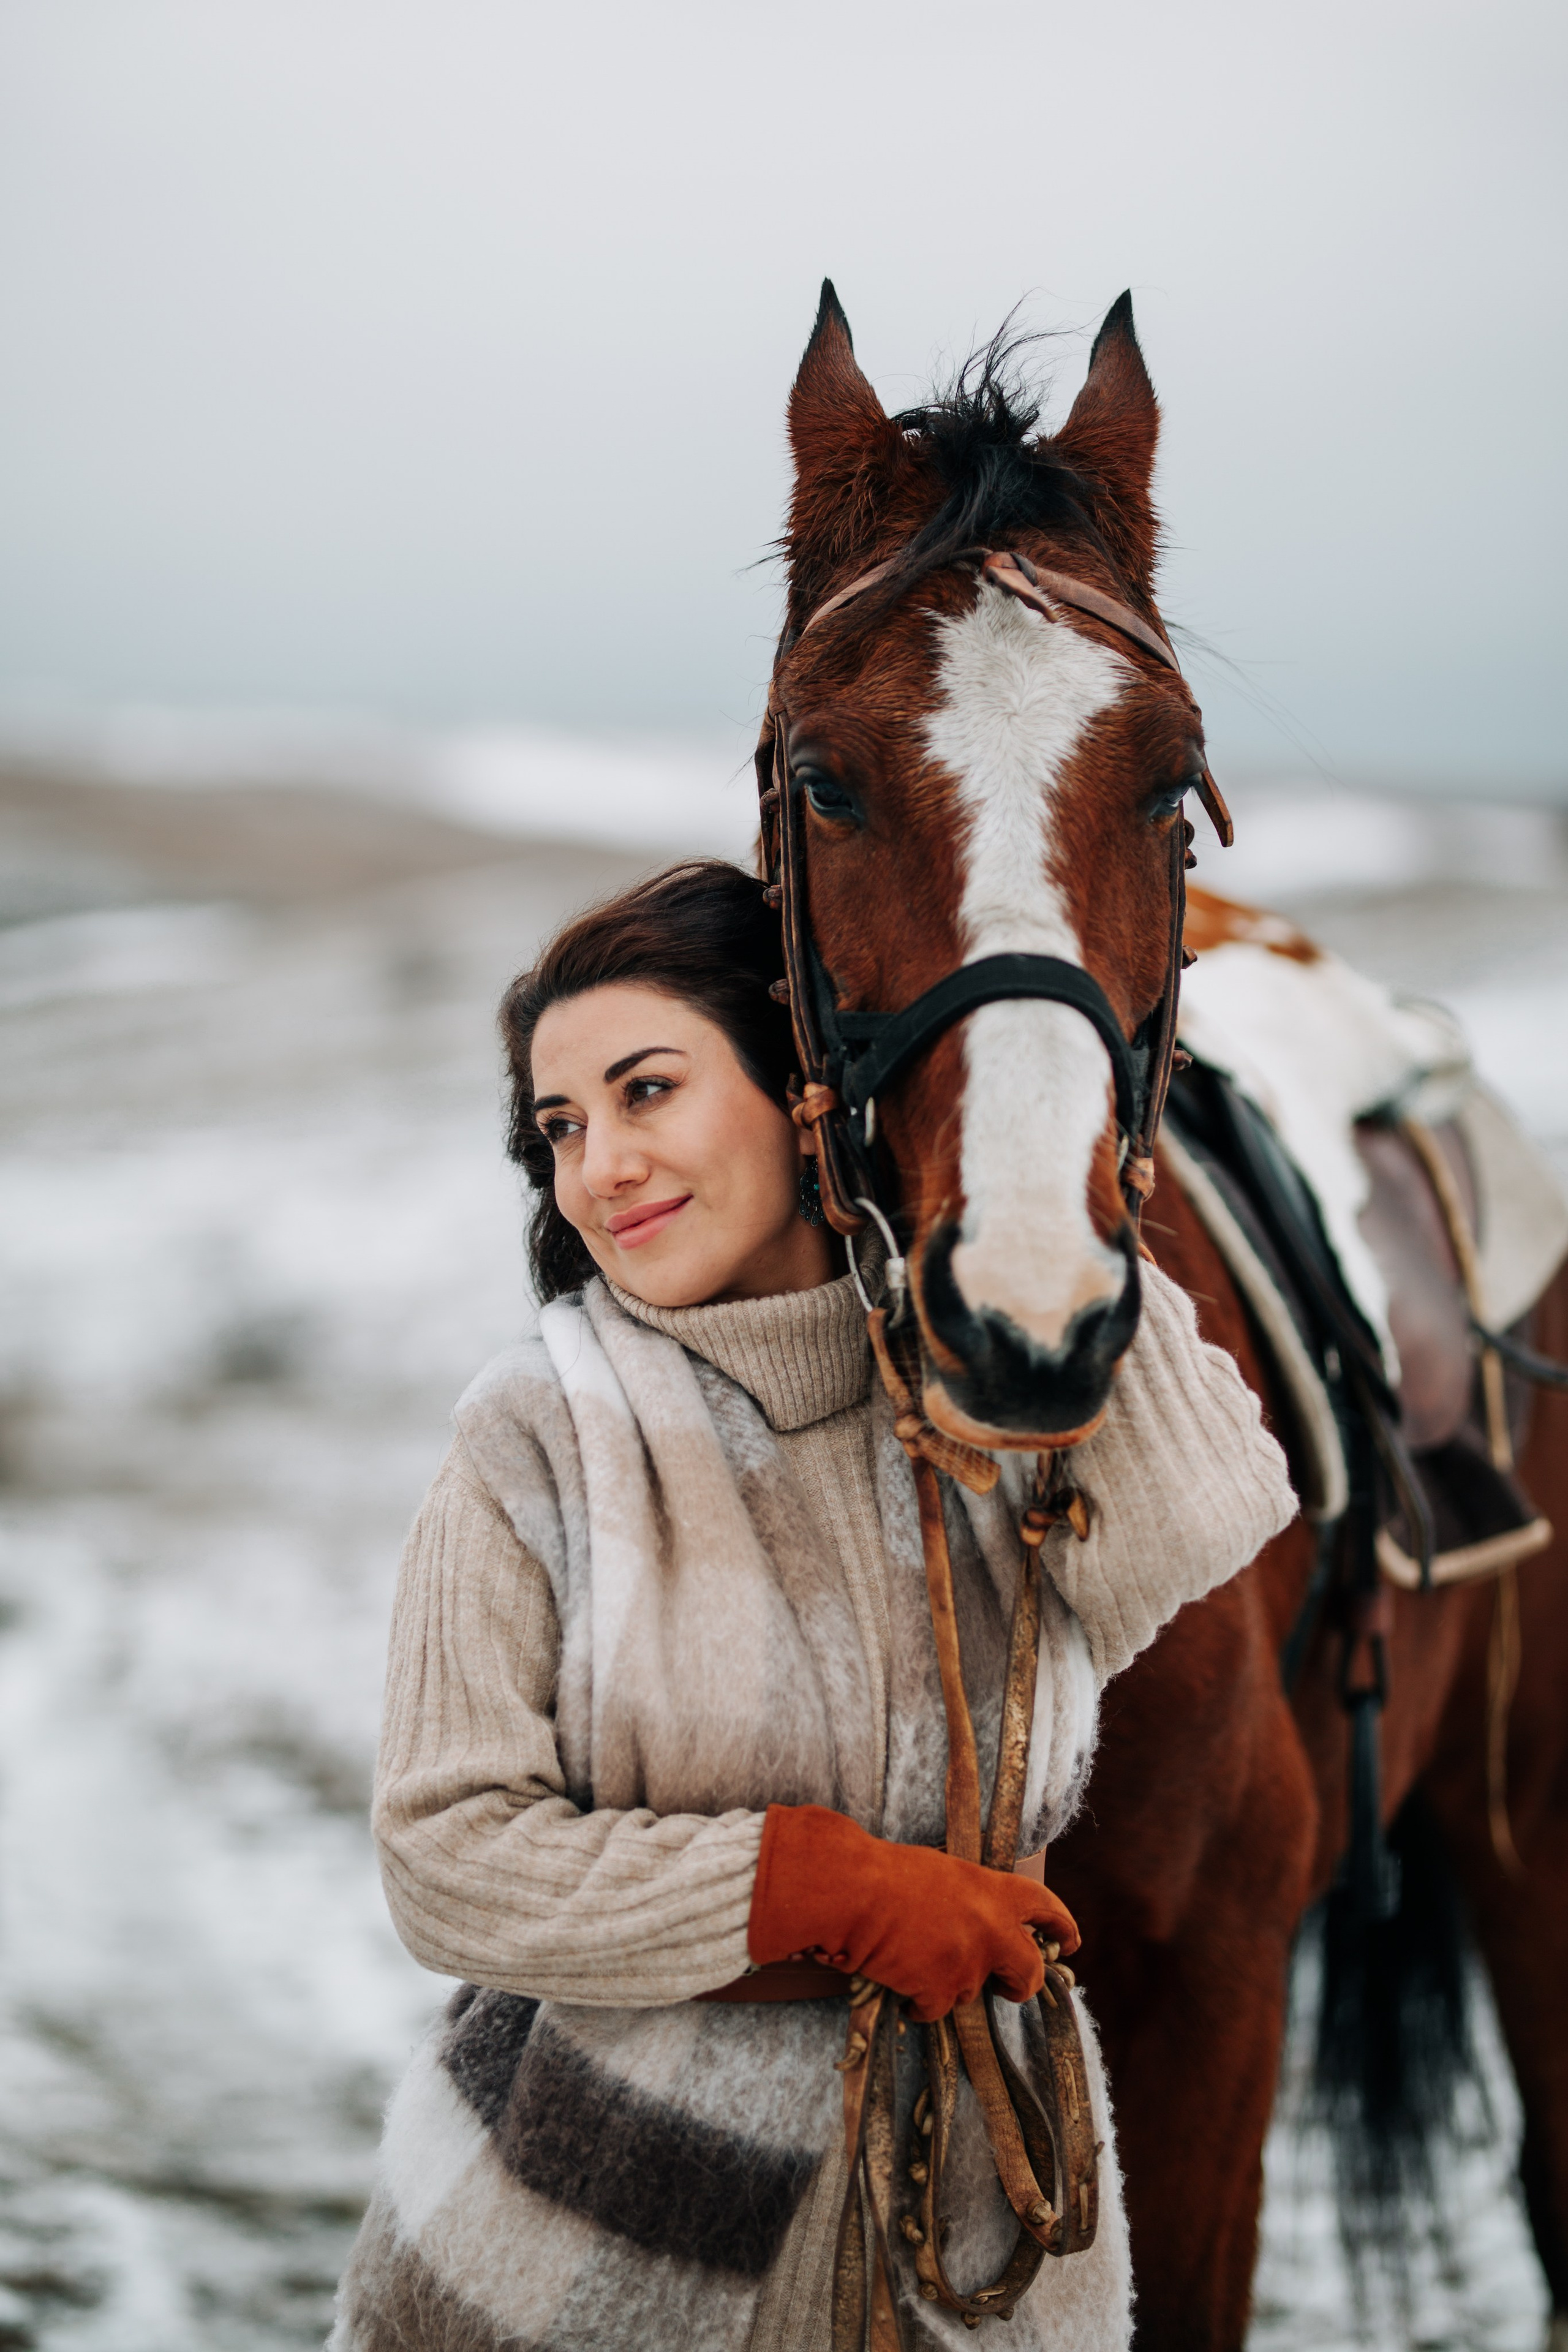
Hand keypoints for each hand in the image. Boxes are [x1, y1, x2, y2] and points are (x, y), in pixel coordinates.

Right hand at [748, 1804, 1079, 2023]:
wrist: (854, 1891)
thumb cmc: (891, 1873)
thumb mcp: (946, 1874)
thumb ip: (974, 1900)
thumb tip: (981, 1924)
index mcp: (995, 1891)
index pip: (1046, 1907)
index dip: (1063, 1926)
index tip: (1071, 1942)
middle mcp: (992, 1930)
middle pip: (1029, 1971)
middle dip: (1021, 1984)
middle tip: (1008, 1987)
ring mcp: (968, 1964)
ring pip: (973, 1991)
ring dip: (951, 1984)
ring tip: (917, 1960)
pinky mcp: (940, 1991)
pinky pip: (937, 2008)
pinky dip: (921, 2004)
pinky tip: (903, 1986)